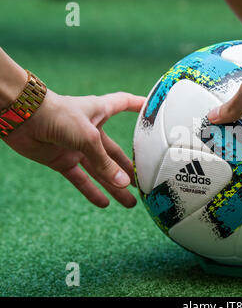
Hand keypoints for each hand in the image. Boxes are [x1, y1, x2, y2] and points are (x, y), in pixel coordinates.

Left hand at [3, 90, 145, 207]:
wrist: (21, 117)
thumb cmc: (57, 115)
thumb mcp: (88, 137)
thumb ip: (105, 163)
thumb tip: (123, 184)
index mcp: (101, 112)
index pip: (125, 104)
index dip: (139, 105)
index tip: (154, 108)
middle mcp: (91, 130)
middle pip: (115, 152)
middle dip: (129, 168)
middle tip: (144, 183)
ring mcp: (77, 147)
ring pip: (101, 170)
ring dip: (114, 186)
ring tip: (130, 202)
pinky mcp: (63, 160)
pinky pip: (81, 179)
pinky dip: (91, 191)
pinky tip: (104, 203)